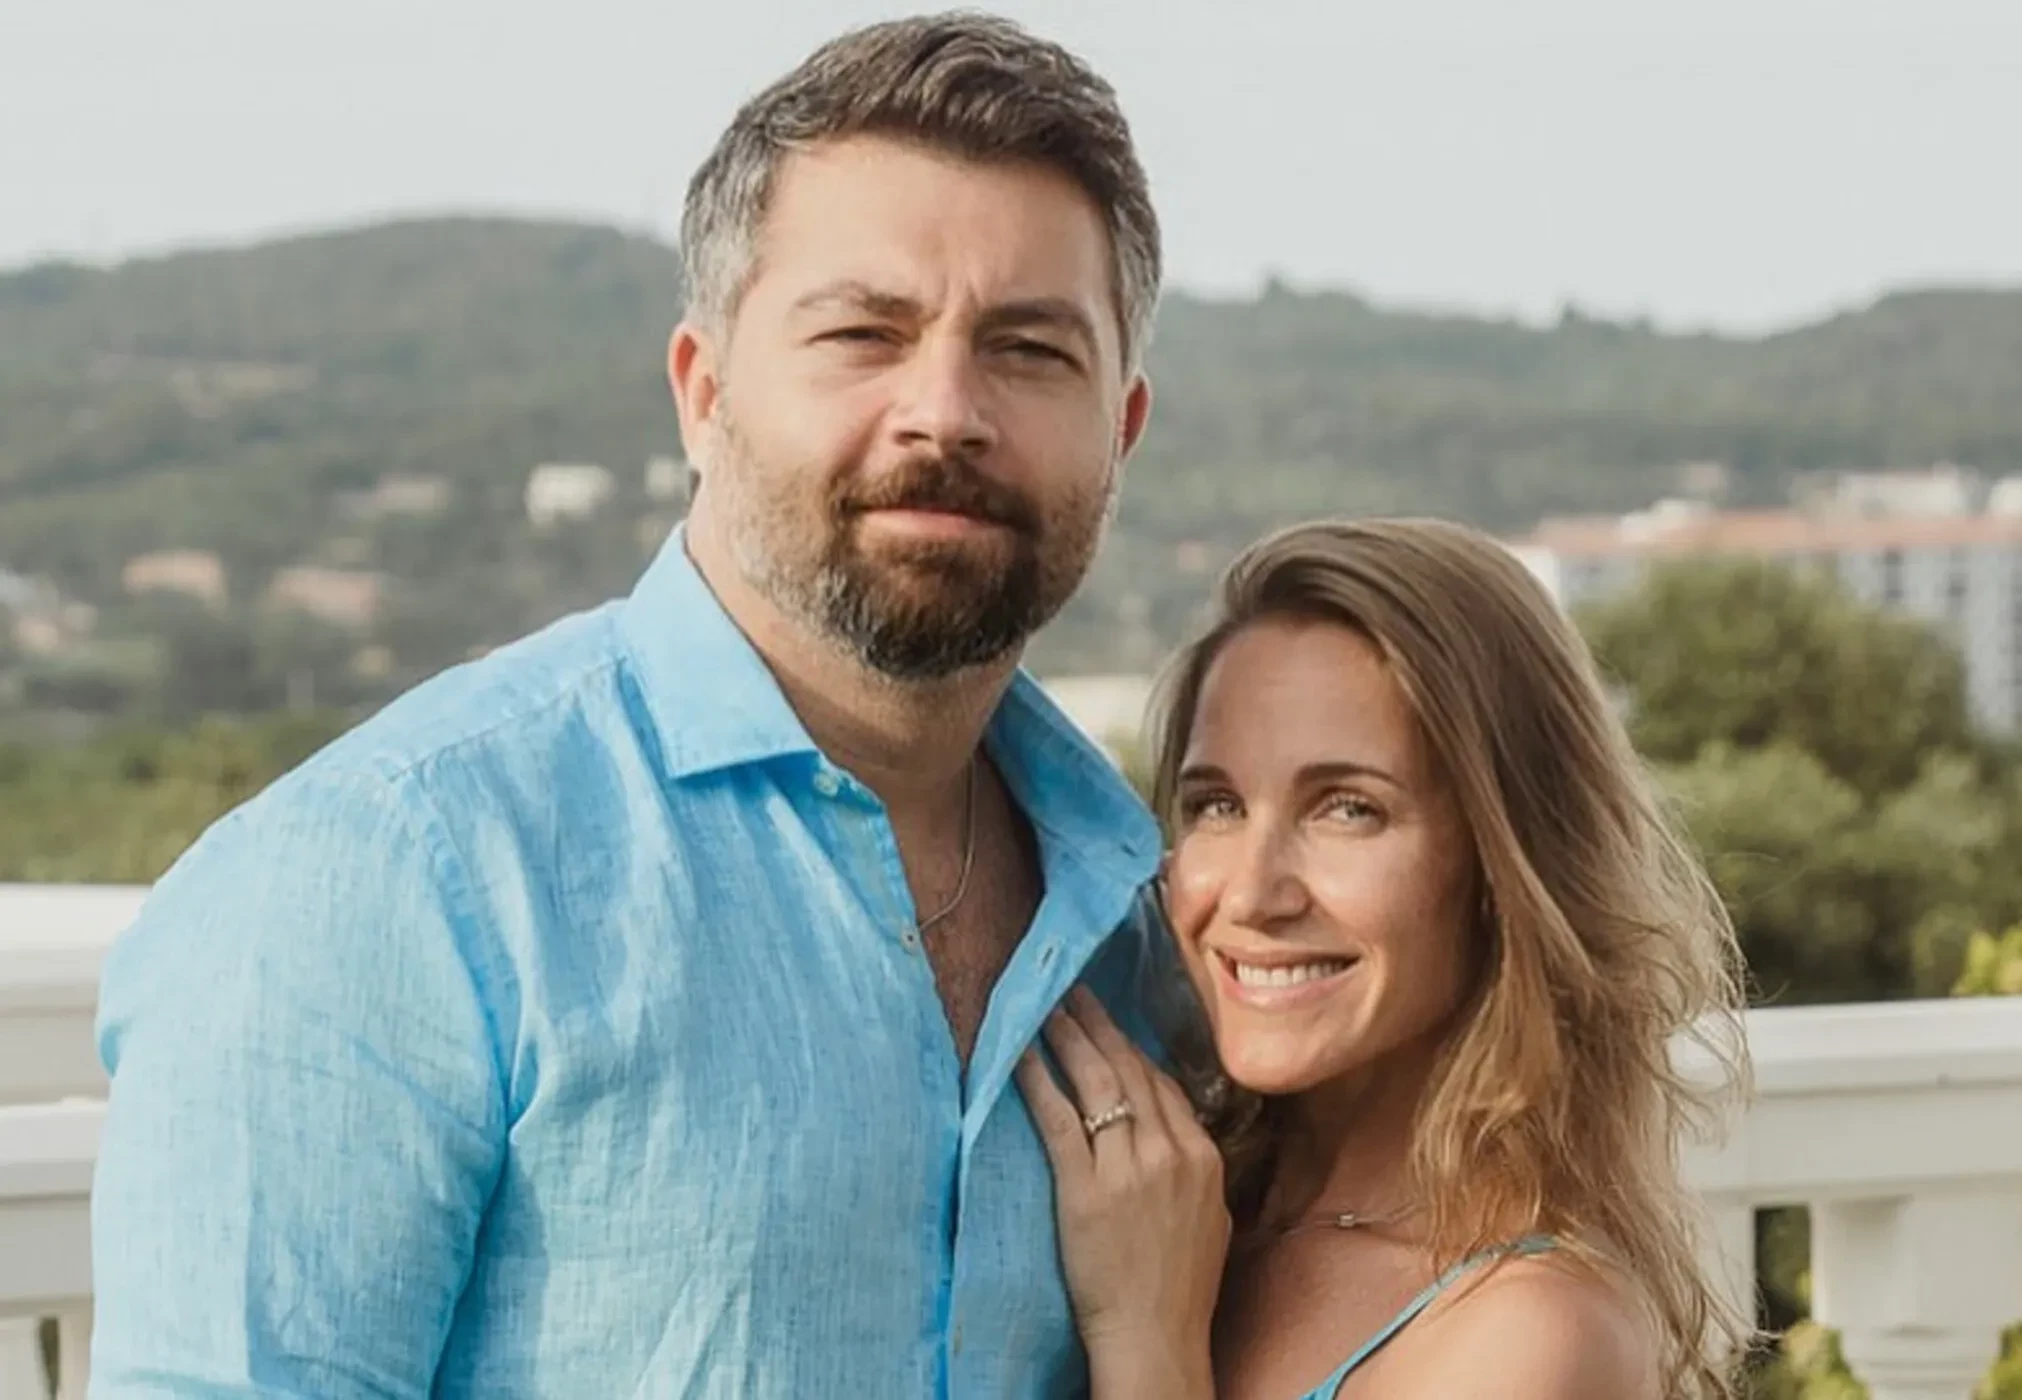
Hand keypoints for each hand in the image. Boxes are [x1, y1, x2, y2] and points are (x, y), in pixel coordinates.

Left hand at [1016, 986, 1229, 1393]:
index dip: (1131, 1047)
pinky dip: (1038, 1082)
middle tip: (1073, 990)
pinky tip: (1019, 1055)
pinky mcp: (1085, 1191)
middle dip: (1098, 1026)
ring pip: (1096, 1084)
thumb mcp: (1209, 1218)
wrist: (1157, 1338)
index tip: (1109, 1022)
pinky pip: (1057, 1120)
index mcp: (1202, 1157)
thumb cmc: (1180, 1289)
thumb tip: (1179, 1134)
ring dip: (1068, 1039)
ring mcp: (1128, 1170)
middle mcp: (1169, 1153)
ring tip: (1046, 1007)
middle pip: (1129, 1071)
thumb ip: (1196, 1169)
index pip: (1162, 1083)